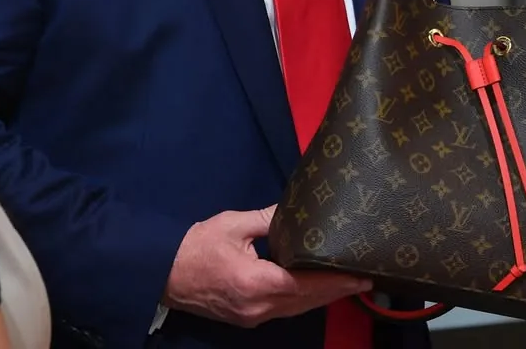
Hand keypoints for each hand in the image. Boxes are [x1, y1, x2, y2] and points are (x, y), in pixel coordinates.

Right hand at [162, 205, 371, 327]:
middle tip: (365, 277)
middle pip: (307, 301)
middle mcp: (258, 307)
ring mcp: (252, 316)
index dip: (336, 281)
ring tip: (349, 283)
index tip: (361, 274)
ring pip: (297, 309)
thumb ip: (269, 218)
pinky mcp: (246, 317)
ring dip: (323, 297)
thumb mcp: (233, 225)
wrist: (160, 274)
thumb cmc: (196, 247)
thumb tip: (298, 207)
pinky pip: (284, 310)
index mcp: (256, 284)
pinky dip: (304, 300)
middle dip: (337, 290)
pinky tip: (317, 289)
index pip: (306, 285)